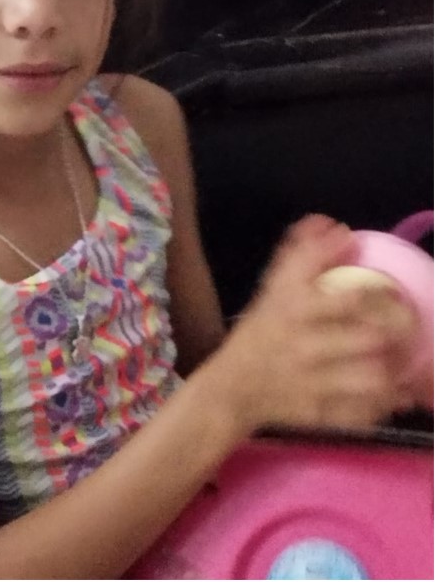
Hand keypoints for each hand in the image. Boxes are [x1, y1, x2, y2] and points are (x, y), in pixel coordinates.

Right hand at [210, 215, 412, 432]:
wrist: (234, 387)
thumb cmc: (261, 332)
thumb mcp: (275, 289)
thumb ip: (305, 254)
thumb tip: (333, 224)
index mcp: (295, 309)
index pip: (349, 299)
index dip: (379, 294)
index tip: (390, 291)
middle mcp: (306, 345)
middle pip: (367, 338)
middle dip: (393, 331)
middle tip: (406, 326)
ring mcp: (315, 383)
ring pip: (372, 377)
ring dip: (394, 368)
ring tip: (404, 360)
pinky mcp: (322, 415)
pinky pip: (364, 411)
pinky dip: (385, 403)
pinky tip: (395, 394)